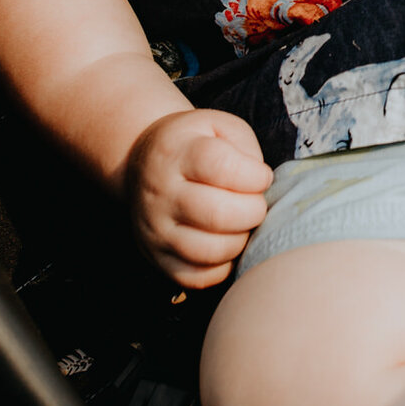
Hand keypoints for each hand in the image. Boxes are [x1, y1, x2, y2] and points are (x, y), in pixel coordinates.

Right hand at [123, 108, 273, 287]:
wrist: (142, 164)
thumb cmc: (194, 145)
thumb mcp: (219, 127)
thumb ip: (246, 149)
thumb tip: (262, 188)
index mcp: (176, 153)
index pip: (221, 167)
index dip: (254, 175)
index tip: (261, 176)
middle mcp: (160, 192)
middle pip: (218, 214)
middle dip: (253, 211)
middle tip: (256, 204)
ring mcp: (155, 229)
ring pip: (211, 251)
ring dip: (241, 240)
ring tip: (242, 224)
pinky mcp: (157, 258)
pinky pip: (198, 278)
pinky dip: (223, 266)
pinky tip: (226, 243)